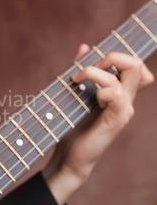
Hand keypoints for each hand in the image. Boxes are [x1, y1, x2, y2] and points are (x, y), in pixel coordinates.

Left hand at [43, 44, 153, 204]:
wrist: (67, 158)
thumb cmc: (70, 128)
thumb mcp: (73, 94)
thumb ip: (82, 71)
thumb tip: (85, 46)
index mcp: (118, 93)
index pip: (135, 66)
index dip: (119, 54)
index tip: (93, 60)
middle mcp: (125, 100)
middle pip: (137, 64)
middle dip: (112, 56)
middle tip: (86, 69)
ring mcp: (123, 110)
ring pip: (130, 73)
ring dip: (96, 71)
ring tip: (76, 80)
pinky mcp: (116, 121)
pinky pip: (117, 94)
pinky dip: (100, 89)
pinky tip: (88, 98)